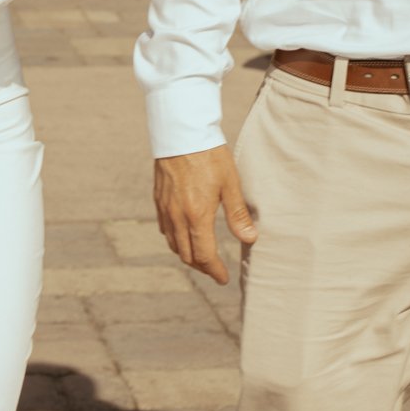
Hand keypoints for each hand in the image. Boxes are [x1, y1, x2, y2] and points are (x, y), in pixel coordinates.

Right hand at [153, 147, 256, 286]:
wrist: (181, 132)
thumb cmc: (209, 155)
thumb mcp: (230, 183)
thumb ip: (238, 214)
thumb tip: (250, 239)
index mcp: (196, 216)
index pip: (204, 255)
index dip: (214, 270)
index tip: (223, 278)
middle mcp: (177, 217)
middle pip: (187, 255)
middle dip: (201, 267)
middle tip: (215, 270)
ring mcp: (165, 209)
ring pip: (173, 244)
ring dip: (187, 255)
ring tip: (201, 257)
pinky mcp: (158, 200)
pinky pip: (164, 229)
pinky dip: (175, 239)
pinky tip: (184, 235)